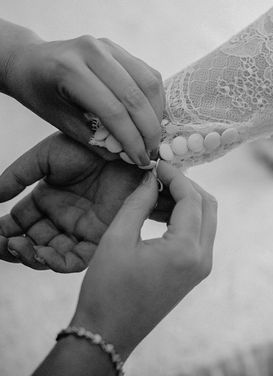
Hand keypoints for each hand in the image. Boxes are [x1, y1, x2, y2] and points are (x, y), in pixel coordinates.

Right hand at [0, 133, 173, 271]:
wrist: (123, 147)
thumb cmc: (87, 146)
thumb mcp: (45, 157)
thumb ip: (17, 177)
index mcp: (48, 198)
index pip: (19, 224)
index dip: (3, 232)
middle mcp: (63, 217)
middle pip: (33, 244)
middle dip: (13, 248)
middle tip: (2, 244)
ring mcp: (82, 228)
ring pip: (52, 255)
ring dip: (32, 257)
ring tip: (17, 247)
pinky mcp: (102, 236)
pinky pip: (78, 258)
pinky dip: (58, 262)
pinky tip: (42, 254)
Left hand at [5, 35, 163, 165]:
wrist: (30, 60)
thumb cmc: (40, 92)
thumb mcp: (57, 119)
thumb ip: (91, 138)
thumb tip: (124, 155)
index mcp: (70, 70)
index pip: (113, 110)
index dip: (131, 138)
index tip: (139, 159)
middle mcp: (92, 52)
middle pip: (135, 96)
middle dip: (149, 129)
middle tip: (152, 151)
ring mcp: (108, 46)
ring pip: (148, 82)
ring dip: (157, 113)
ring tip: (154, 135)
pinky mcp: (119, 48)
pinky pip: (148, 73)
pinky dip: (155, 98)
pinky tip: (151, 116)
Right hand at [70, 162, 216, 359]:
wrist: (108, 333)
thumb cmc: (106, 289)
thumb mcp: (117, 239)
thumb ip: (139, 203)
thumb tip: (151, 177)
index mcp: (186, 250)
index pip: (192, 198)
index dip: (175, 176)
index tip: (156, 164)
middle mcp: (202, 257)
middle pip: (208, 205)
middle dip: (186, 186)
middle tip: (159, 176)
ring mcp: (202, 266)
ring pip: (206, 219)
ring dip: (186, 201)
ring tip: (155, 192)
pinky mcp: (196, 272)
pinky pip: (198, 235)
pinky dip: (184, 218)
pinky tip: (158, 212)